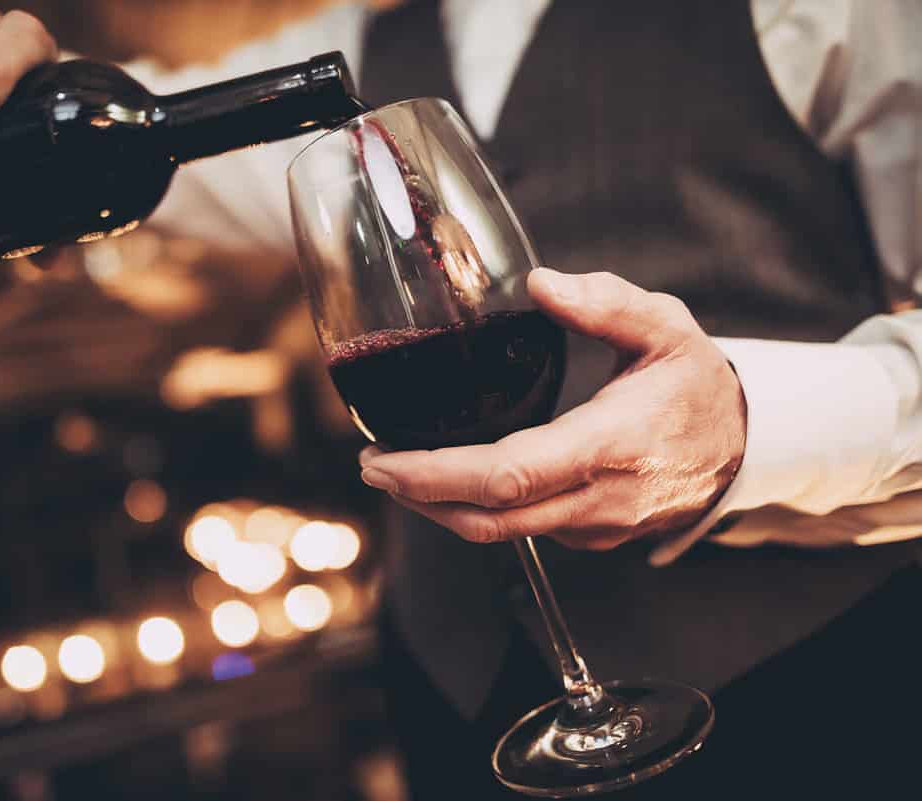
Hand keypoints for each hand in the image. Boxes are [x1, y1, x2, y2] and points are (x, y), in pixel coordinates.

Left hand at [358, 268, 747, 550]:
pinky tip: (452, 478)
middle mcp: (600, 498)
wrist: (744, 449)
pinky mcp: (590, 537)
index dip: (436, 475)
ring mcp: (595, 526)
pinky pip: (522, 529)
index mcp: (612, 444)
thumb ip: (607, 302)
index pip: (508, 475)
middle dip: (420, 496)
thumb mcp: (668, 328)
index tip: (383, 460)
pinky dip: (478, 507)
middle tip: (373, 466)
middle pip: (490, 517)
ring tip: (399, 471)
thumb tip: (540, 285)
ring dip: (442, 506)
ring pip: (501, 531)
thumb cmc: (698, 387)